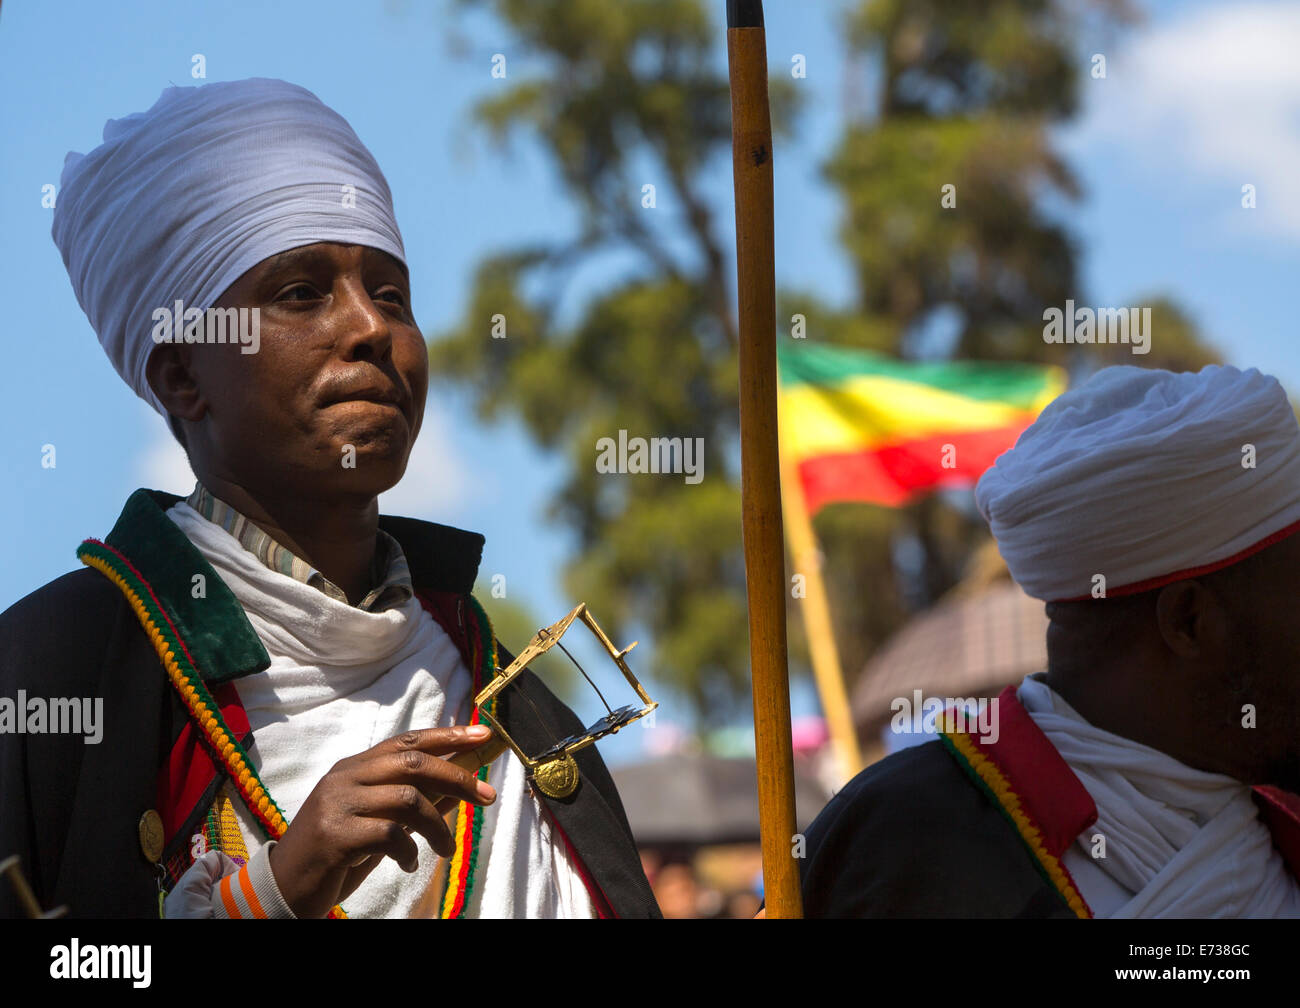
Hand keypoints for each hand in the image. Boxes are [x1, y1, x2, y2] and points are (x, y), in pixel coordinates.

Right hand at [267, 724, 496, 918]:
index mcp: (354, 767)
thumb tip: (458, 788)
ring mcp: (337, 803)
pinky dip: (409, 850)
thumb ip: (412, 803)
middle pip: (414, 763)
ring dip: (437, 827)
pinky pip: (389, 834)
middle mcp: (345, 777)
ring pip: (407, 798)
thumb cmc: (337, 854)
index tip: (484, 735)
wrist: (285, 887)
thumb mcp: (378, 823)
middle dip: (458, 778)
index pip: (407, 741)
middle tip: (488, 797)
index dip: (448, 735)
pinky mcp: (334, 834)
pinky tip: (409, 863)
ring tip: (446, 850)